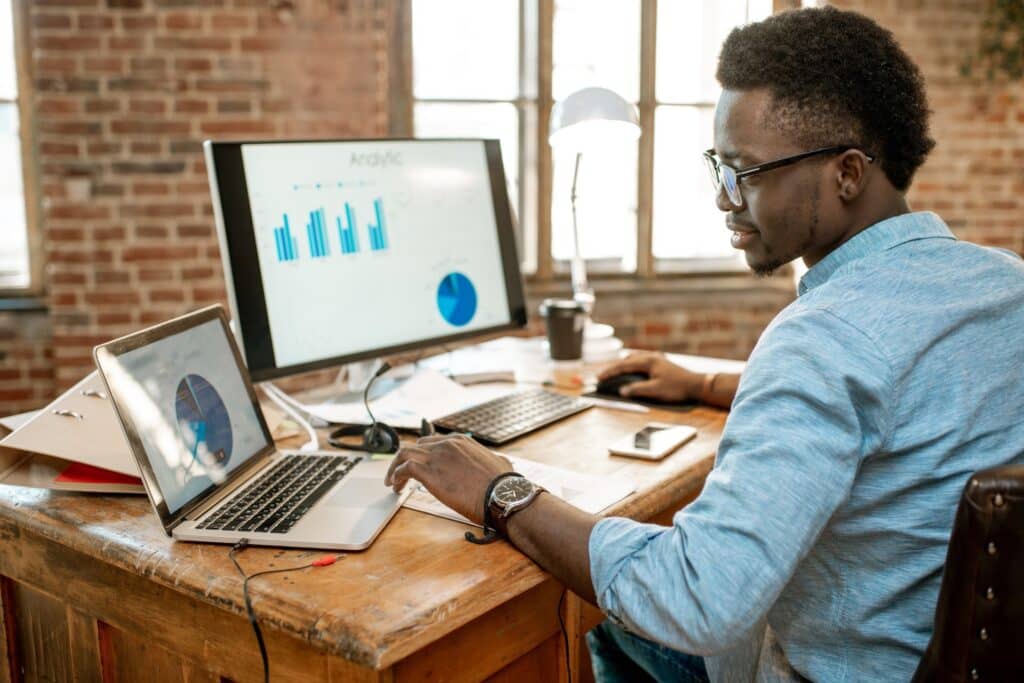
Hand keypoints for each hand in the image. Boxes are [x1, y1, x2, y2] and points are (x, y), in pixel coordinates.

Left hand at [385, 433, 512, 523]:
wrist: (501, 494)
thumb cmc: (503, 484)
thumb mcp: (500, 463)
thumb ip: (494, 460)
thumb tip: (501, 463)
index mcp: (461, 441)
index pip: (433, 442)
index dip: (424, 454)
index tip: (420, 465)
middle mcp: (446, 444)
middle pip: (416, 446)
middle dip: (408, 460)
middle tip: (403, 474)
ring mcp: (436, 457)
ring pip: (404, 454)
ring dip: (395, 467)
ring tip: (392, 481)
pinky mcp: (429, 473)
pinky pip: (404, 469)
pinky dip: (396, 476)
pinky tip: (396, 486)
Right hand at [596, 352, 703, 402]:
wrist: (697, 385)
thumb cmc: (677, 388)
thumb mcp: (655, 391)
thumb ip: (637, 390)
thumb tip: (622, 391)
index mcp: (647, 361)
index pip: (623, 366)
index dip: (609, 372)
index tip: (598, 378)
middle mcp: (651, 356)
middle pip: (627, 360)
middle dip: (614, 368)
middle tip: (603, 376)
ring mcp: (657, 358)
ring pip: (635, 358)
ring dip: (623, 364)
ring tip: (615, 371)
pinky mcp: (662, 362)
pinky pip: (642, 359)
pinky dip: (633, 363)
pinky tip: (634, 368)